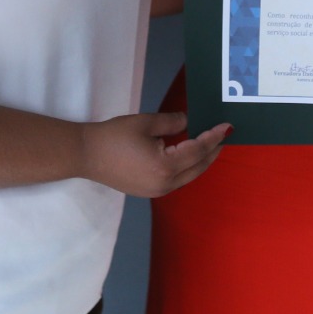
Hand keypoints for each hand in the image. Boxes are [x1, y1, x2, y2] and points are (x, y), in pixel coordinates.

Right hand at [78, 112, 230, 197]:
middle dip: (212, 151)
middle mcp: (165, 184)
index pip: (198, 150)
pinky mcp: (148, 191)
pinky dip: (186, 167)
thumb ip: (172, 122)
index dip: (214, 137)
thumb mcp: (145, 123)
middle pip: (198, 167)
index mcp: (166, 166)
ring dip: (201, 161)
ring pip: (189, 176)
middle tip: (223, 136)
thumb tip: (188, 122)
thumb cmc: (114, 136)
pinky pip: (176, 180)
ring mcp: (157, 191)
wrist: (85, 154)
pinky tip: (187, 156)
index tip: (227, 126)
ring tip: (209, 145)